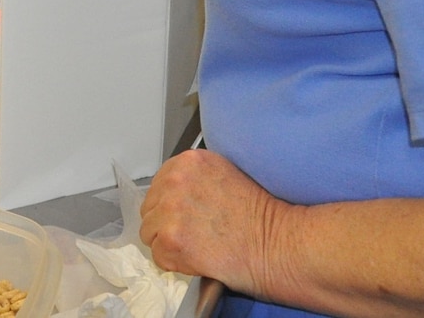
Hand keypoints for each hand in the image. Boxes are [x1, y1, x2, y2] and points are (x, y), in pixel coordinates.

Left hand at [139, 149, 285, 296]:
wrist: (274, 244)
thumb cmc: (258, 216)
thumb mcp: (222, 174)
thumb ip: (192, 177)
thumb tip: (170, 193)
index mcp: (188, 161)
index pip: (158, 184)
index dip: (170, 204)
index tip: (186, 215)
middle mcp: (175, 180)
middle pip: (150, 207)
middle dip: (166, 223)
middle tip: (194, 233)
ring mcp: (170, 209)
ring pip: (149, 232)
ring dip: (168, 243)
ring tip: (197, 245)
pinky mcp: (171, 238)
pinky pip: (158, 256)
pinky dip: (174, 263)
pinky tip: (197, 258)